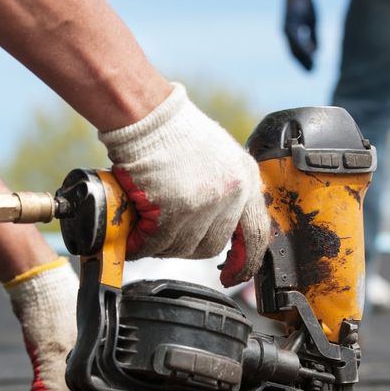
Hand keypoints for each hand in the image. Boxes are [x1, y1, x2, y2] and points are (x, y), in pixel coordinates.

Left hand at [5, 258, 136, 390]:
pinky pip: (91, 361)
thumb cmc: (49, 309)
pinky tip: (83, 382)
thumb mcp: (49, 355)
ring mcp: (91, 337)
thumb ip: (48, 387)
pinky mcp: (78, 331)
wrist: (37, 279)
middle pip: (117, 380)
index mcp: (101, 350)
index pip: (122, 385)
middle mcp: (101, 343)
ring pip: (104, 370)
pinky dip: (91, 377)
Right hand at [99, 83, 269, 286]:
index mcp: (246, 181)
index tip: (233, 275)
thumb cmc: (175, 132)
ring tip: (146, 229)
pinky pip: (157, 243)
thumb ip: (225, 191)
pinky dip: (142, 245)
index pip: (256, 234)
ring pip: (183, 247)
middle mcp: (231, 194)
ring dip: (161, 245)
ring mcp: (204, 203)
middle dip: (186, 246)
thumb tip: (216, 225)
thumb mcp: (219, 157)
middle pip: (211, 246)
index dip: (245, 261)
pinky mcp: (175, 209)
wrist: (148, 114)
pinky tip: (134, 237)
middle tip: (166, 235)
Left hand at [284, 0, 316, 70]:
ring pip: (294, 47)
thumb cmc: (305, 4)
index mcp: (291, 34)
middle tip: (311, 73)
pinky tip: (310, 51)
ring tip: (311, 65)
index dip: (303, 62)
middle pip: (294, 52)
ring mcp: (287, 28)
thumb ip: (313, 37)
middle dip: (303, 63)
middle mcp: (287, 33)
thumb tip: (316, 53)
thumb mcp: (312, 22)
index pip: (297, 52)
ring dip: (303, 57)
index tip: (311, 71)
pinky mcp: (289, 22)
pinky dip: (303, 45)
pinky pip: (296, 37)